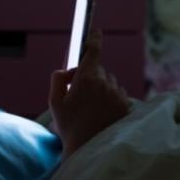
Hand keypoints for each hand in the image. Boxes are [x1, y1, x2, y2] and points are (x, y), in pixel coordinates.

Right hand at [48, 29, 130, 158]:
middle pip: (99, 70)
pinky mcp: (125, 105)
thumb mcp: (54, 101)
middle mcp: (104, 83)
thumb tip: (68, 70)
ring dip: (102, 88)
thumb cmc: (69, 126)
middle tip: (80, 95)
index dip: (94, 39)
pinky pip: (118, 94)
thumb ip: (58, 79)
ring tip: (92, 108)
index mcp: (86, 79)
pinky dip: (111, 99)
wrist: (88, 148)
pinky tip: (102, 113)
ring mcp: (117, 94)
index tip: (95, 31)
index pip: (93, 51)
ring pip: (110, 82)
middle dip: (90, 77)